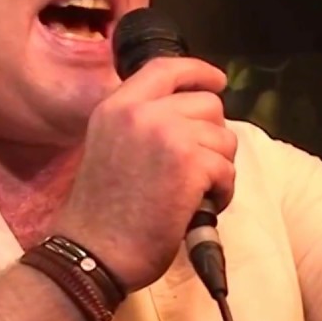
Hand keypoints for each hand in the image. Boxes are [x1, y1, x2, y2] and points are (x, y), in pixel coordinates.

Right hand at [51, 57, 236, 291]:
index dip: (198, 71)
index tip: (217, 80)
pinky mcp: (191, 164)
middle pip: (208, 104)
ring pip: (224, 137)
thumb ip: (141, 123)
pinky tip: (199, 206)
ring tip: (194, 192)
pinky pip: (227, 169)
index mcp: (117, 106)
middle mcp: (142, 112)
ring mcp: (168, 135)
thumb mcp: (109, 145)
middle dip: (212, 136)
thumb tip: (189, 115)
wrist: (93, 253)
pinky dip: (222, 191)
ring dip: (218, 167)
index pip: (166, 68)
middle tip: (196, 167)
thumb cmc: (101, 212)